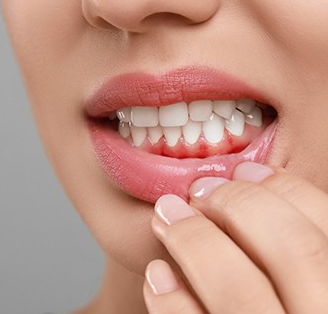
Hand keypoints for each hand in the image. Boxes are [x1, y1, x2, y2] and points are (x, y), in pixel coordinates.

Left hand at [143, 162, 327, 313]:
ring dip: (193, 241)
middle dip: (239, 203)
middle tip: (201, 188)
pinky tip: (158, 273)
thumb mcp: (309, 276)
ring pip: (238, 292)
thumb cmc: (283, 298)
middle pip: (293, 249)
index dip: (284, 188)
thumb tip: (251, 175)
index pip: (321, 231)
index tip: (246, 169)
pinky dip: (171, 301)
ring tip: (165, 216)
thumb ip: (296, 242)